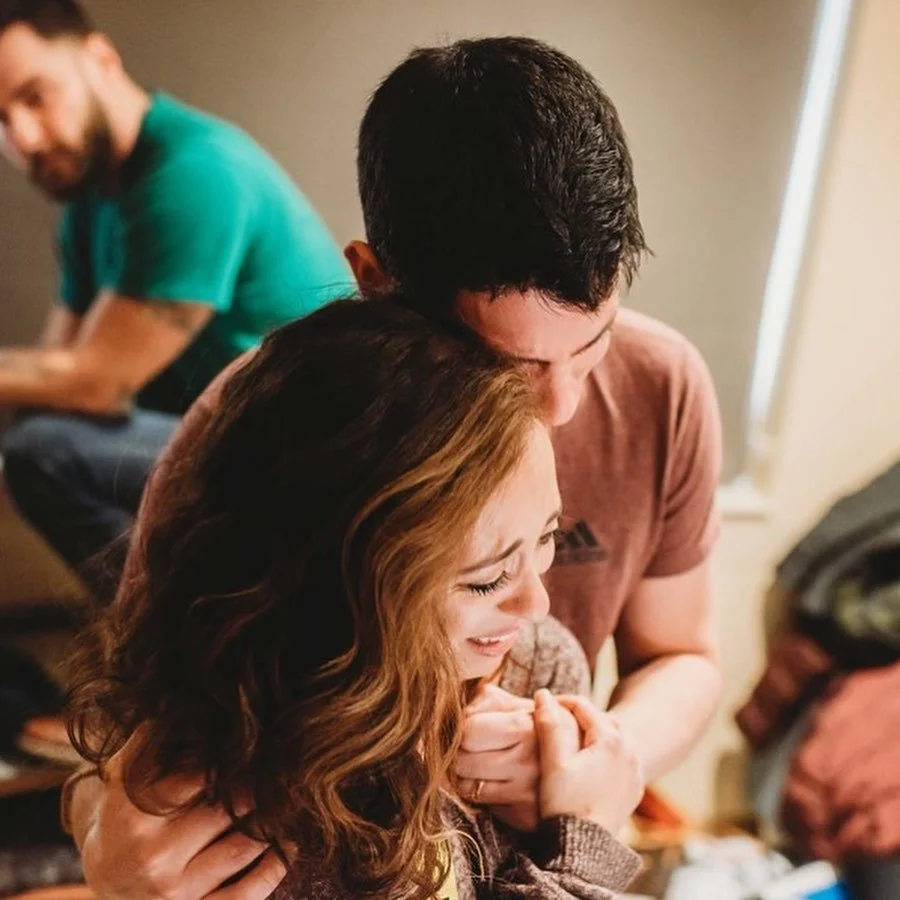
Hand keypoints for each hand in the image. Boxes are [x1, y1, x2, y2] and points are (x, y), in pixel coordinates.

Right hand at [74, 744, 286, 899]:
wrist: (105, 875)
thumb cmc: (127, 811)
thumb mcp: (126, 771)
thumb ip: (154, 739)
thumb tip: (194, 706)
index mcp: (135, 813)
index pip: (202, 777)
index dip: (235, 758)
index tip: (259, 746)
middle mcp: (152, 855)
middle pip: (228, 810)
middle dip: (260, 787)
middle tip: (286, 769)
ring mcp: (173, 892)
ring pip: (243, 847)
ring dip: (273, 822)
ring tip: (290, 799)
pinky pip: (245, 895)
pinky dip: (274, 868)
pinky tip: (289, 845)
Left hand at [455, 684, 540, 831]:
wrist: (585, 768)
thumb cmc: (544, 730)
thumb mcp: (523, 706)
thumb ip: (490, 700)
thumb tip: (460, 708)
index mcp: (525, 728)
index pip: (468, 732)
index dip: (463, 728)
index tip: (471, 727)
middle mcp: (526, 764)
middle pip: (462, 762)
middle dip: (460, 752)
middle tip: (472, 747)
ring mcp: (525, 794)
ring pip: (467, 787)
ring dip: (468, 775)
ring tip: (481, 763)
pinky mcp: (523, 816)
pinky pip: (483, 805)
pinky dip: (483, 794)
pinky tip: (497, 782)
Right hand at [534, 690, 644, 832]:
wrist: (584, 852)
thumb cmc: (566, 806)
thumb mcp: (553, 763)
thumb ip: (549, 725)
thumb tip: (543, 695)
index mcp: (610, 740)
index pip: (583, 706)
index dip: (560, 702)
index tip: (542, 707)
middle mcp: (629, 752)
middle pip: (602, 719)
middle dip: (579, 716)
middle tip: (556, 721)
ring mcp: (635, 772)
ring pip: (615, 737)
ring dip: (595, 733)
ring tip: (572, 740)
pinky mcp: (634, 790)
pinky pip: (622, 758)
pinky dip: (606, 752)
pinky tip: (589, 762)